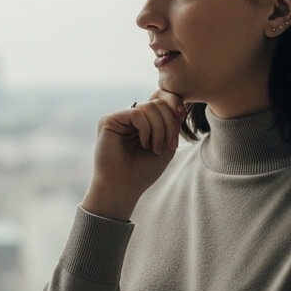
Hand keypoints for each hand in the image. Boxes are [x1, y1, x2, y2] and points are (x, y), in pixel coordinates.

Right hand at [82, 89, 187, 219]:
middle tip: (168, 145)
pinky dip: (147, 129)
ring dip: (160, 129)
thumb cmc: (143, 171)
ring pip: (149, 107)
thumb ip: (172, 123)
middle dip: (169, 123)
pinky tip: (144, 144)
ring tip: (155, 148)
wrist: (124, 187)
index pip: (161, 102)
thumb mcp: (166, 145)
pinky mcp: (108, 120)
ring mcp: (119, 118)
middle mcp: (129, 117)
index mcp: (142, 122)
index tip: (181, 123)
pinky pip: (137, 113)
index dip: (175, 109)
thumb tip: (179, 103)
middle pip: (158, 103)